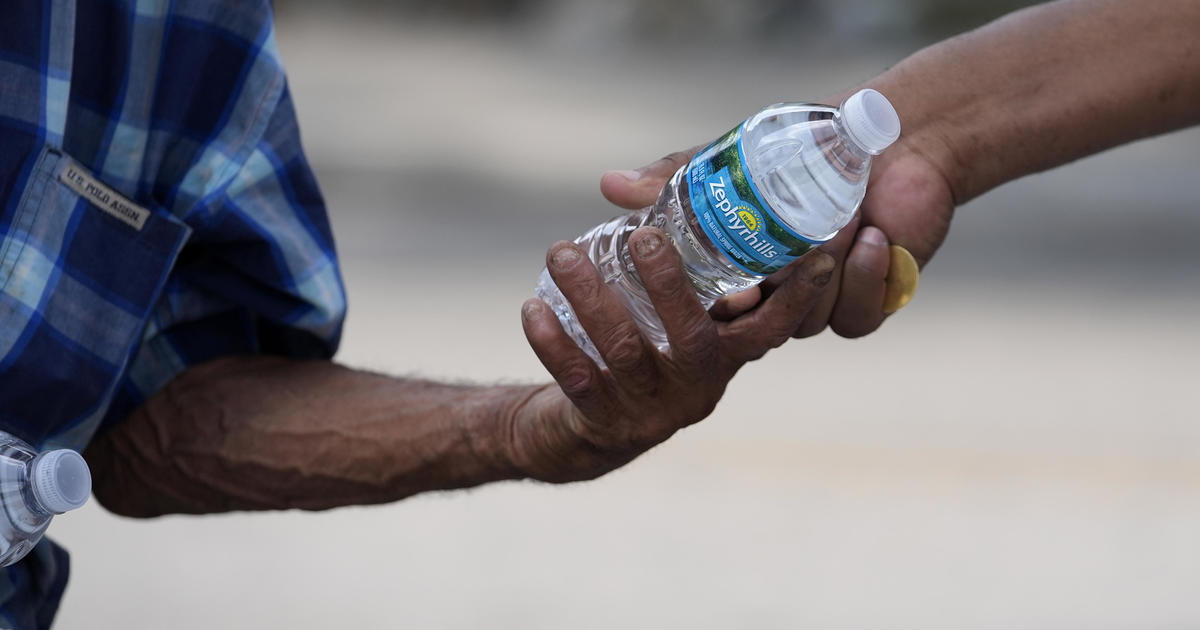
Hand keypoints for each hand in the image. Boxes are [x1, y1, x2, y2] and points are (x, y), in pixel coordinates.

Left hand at [515, 227, 833, 482]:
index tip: (817, 252)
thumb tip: (618, 183)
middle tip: (642, 235)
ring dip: (590, 297)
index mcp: (724, 353)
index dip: (798, 294)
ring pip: (626, 354)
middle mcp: (699, 386)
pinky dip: (553, 342)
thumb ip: (657, 243)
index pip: (770, 326)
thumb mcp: (658, 303)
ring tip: (560, 251)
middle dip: (670, 285)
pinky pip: (580, 382)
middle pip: (696, 340)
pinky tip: (532, 307)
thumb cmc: (633, 345)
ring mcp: (654, 411)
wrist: (581, 433)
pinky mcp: (606, 426)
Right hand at [600, 138, 953, 337]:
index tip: (728, 291)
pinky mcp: (865, 305)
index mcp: (736, 276)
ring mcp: (818, 307)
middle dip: (765, 300)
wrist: (895, 143)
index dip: (712, 311)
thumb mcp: (731, 164)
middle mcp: (773, 300)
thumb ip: (673, 180)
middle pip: (757, 328)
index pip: (712, 312)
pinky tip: (874, 237)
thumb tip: (608, 184)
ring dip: (826, 273)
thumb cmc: (807, 154)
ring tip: (845, 219)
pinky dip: (867, 276)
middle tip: (769, 272)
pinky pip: (856, 317)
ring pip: (808, 322)